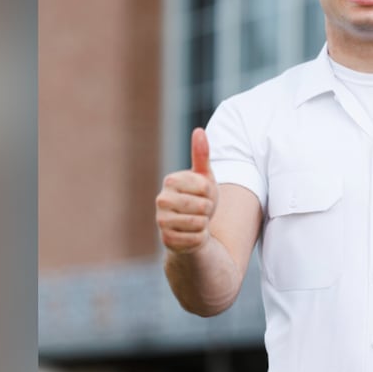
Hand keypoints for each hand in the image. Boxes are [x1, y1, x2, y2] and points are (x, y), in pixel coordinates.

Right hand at [156, 128, 217, 254]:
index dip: (211, 193)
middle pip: (202, 206)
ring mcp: (161, 221)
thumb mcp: (204, 176)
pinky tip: (192, 235)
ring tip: (197, 221)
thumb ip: (201, 154)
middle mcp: (161, 200)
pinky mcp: (166, 240)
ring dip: (205, 224)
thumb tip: (199, 130)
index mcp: (170, 181)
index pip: (205, 186)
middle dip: (208, 210)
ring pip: (199, 223)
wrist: (192, 228)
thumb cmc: (200, 198)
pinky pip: (196, 239)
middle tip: (202, 210)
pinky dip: (200, 238)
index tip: (204, 195)